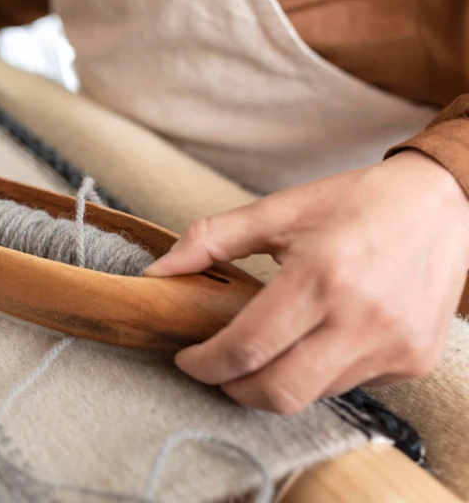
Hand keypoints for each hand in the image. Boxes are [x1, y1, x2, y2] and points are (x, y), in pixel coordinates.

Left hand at [145, 151, 468, 413]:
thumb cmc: (355, 202)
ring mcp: (392, 346)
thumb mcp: (279, 209)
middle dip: (232, 388)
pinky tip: (313, 341)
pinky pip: (348, 386)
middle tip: (215, 368)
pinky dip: (316, 373)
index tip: (186, 358)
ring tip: (264, 348)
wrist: (442, 204)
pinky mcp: (412, 361)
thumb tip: (157, 271)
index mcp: (320, 275)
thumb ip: (210, 239)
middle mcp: (361, 319)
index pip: (247, 346)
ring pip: (312, 394)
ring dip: (275, 380)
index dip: (205, 363)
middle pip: (278, 391)